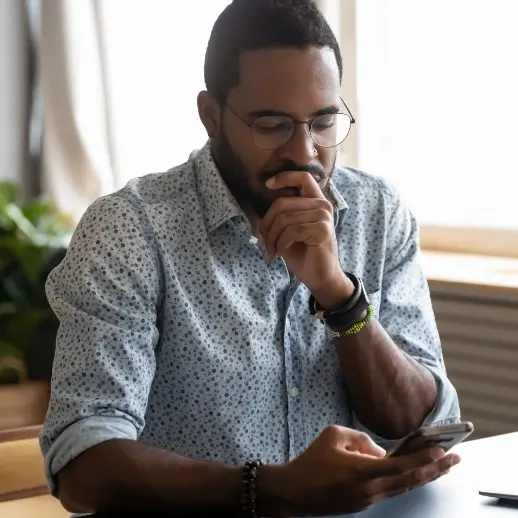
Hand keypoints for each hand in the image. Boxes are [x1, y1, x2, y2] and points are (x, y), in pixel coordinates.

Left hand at [260, 172, 351, 304]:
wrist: (320, 277)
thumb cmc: (303, 254)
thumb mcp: (288, 231)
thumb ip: (281, 216)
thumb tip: (259, 214)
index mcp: (315, 202)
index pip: (303, 177)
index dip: (284, 177)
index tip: (268, 185)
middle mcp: (323, 205)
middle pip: (282, 203)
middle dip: (266, 224)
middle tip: (263, 242)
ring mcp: (324, 216)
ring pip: (284, 219)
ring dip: (271, 238)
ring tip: (271, 251)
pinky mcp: (323, 230)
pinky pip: (291, 231)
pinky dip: (280, 244)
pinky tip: (281, 253)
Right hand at [262, 425, 459, 516]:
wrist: (294, 492)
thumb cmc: (312, 461)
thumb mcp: (334, 435)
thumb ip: (361, 439)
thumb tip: (379, 451)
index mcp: (363, 472)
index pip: (402, 466)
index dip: (424, 458)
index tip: (443, 450)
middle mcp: (371, 490)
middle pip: (411, 480)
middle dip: (436, 468)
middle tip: (456, 458)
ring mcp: (369, 500)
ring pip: (404, 487)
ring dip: (425, 476)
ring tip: (444, 465)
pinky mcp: (364, 504)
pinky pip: (391, 489)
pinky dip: (406, 480)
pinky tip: (413, 472)